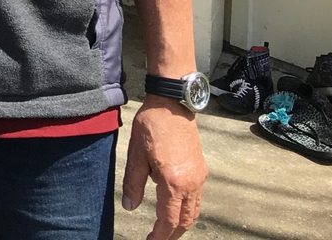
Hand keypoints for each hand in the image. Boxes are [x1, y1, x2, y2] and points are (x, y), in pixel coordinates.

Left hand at [121, 97, 206, 239]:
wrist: (172, 104)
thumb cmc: (151, 127)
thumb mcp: (136, 156)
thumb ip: (133, 184)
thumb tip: (129, 207)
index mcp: (173, 182)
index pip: (169, 220)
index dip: (159, 235)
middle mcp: (191, 184)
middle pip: (185, 221)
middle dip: (172, 234)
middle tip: (157, 239)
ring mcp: (199, 177)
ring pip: (194, 212)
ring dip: (181, 224)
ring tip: (166, 230)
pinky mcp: (201, 170)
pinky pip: (197, 199)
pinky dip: (188, 210)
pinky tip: (176, 209)